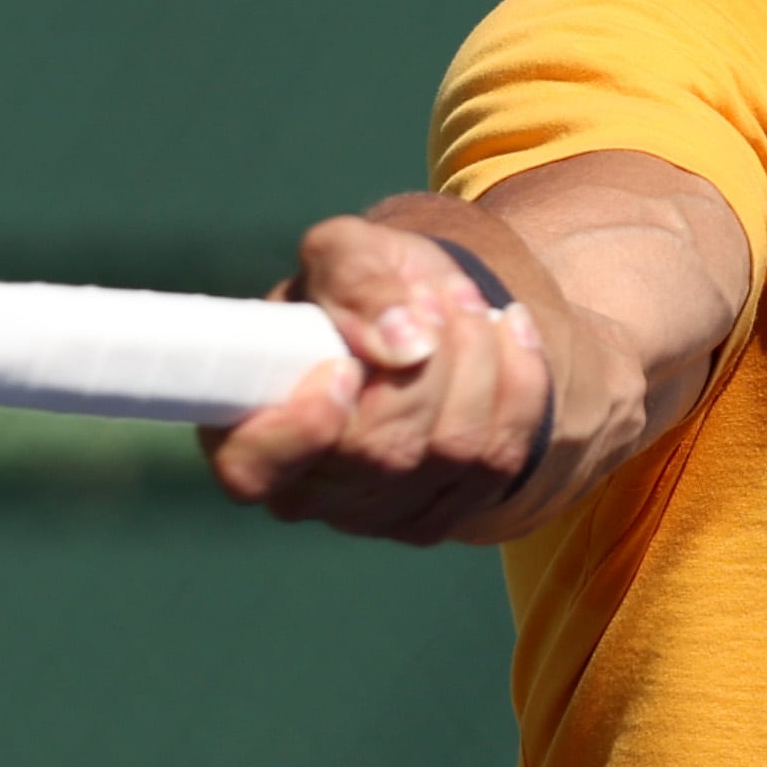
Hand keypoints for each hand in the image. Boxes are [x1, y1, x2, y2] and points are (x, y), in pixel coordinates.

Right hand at [200, 206, 554, 544]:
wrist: (423, 314)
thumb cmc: (360, 284)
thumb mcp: (346, 252)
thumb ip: (356, 282)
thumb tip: (402, 343)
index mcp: (246, 426)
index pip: (250, 468)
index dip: (298, 431)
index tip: (343, 370)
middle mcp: (304, 487)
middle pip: (380, 451)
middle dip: (430, 361)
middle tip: (436, 297)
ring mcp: (374, 512)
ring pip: (453, 453)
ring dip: (478, 361)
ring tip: (466, 303)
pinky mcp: (439, 514)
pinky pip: (502, 458)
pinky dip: (520, 383)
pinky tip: (508, 331)